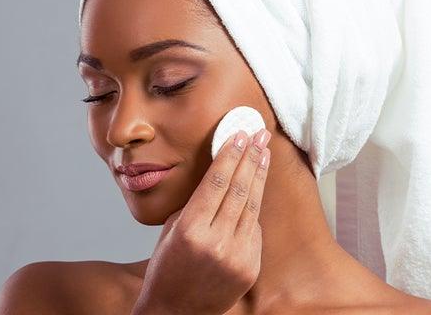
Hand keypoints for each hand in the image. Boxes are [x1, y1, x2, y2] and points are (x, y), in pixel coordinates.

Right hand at [131, 129, 271, 314]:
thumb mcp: (172, 230)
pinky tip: (254, 192)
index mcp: (191, 230)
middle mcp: (217, 243)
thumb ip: (196, 203)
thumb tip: (219, 173)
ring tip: (264, 153)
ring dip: (259, 177)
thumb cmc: (166, 268)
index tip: (240, 134)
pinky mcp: (250, 268)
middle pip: (240, 190)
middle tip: (261, 135)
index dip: (231, 155)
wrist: (175, 313)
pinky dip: (252, 211)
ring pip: (252, 207)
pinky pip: (254, 231)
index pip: (217, 182)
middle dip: (252, 158)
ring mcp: (237, 257)